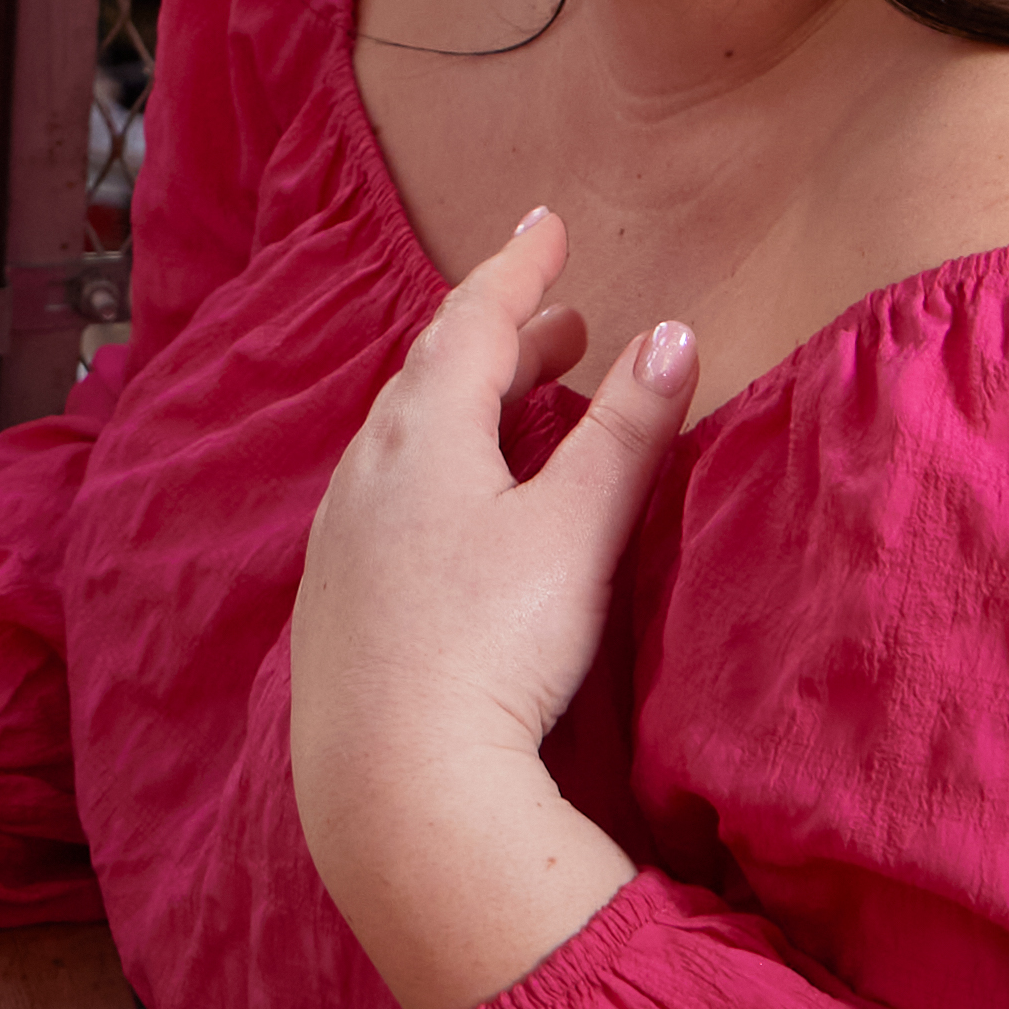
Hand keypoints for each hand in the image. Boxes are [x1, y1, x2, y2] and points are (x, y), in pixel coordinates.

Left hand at [280, 207, 686, 1008]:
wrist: (394, 784)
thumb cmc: (492, 644)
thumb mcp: (577, 528)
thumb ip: (627, 430)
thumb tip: (673, 334)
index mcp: (423, 434)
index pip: (472, 321)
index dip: (517, 270)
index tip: (546, 224)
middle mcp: (365, 473)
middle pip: (432, 378)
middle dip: (499, 339)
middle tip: (561, 321)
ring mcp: (339, 542)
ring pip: (403, 442)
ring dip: (465, 407)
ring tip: (520, 405)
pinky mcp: (336, 607)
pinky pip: (384, 501)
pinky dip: (433, 471)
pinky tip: (457, 512)